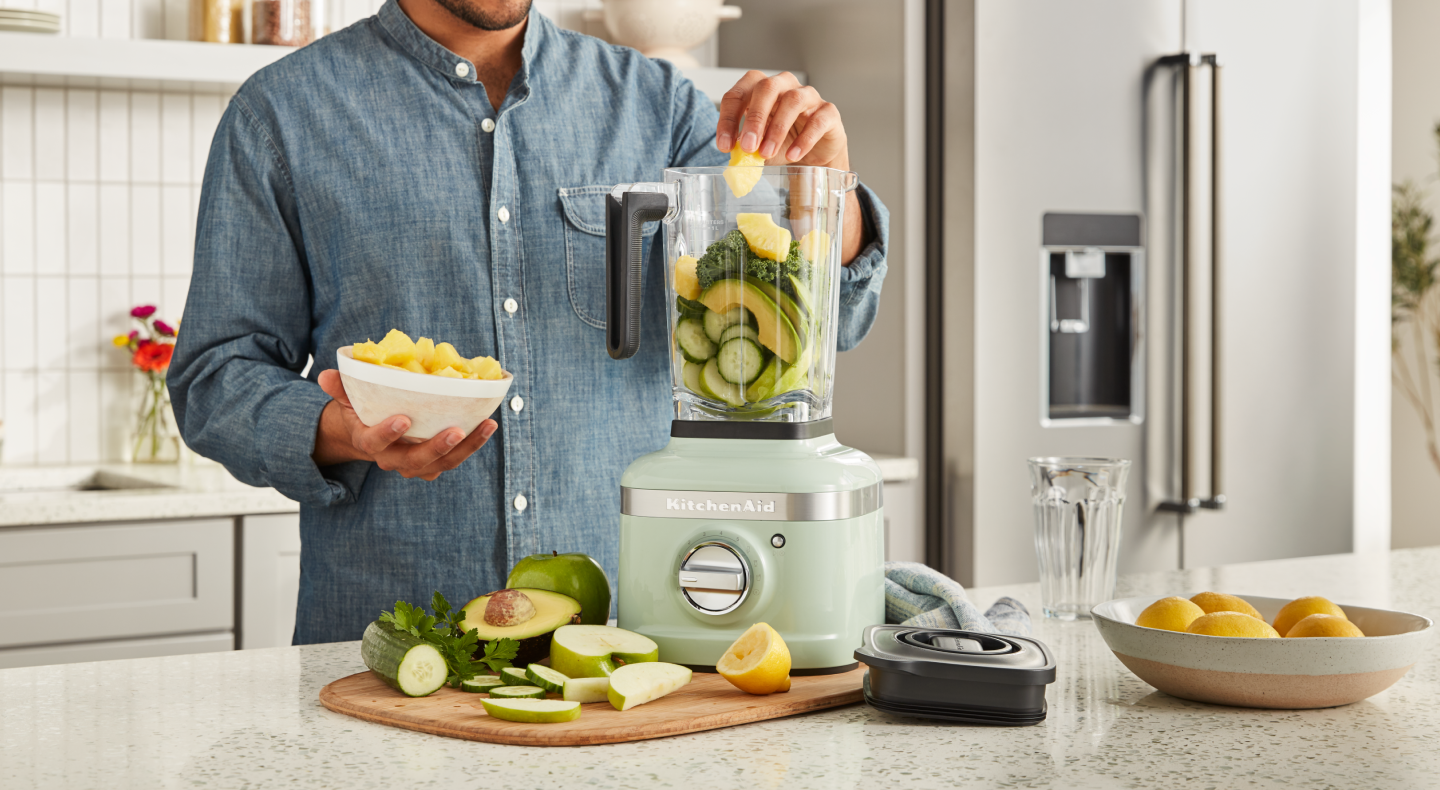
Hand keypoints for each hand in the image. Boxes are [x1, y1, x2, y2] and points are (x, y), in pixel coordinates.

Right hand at [313, 369, 496, 479]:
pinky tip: (487, 426)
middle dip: (438, 448)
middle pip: (416, 461)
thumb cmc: (361, 412)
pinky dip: (472, 445)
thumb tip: (327, 375)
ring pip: (442, 463)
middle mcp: (392, 458)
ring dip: (467, 447)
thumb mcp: (347, 400)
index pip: (374, 442)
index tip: (403, 419)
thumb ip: (340, 388)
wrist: (369, 436)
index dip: (387, 434)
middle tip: (457, 430)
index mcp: (368, 441)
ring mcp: (415, 464)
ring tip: (487, 426)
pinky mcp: (433, 464)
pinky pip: (454, 459)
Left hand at [715, 71, 867, 262]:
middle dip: (754, 118)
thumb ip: (745, 148)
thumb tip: (732, 154)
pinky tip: (793, 155)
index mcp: (760, 89)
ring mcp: (808, 96)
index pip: (739, 94)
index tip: (725, 145)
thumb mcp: (758, 146)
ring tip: (767, 153)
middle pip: (767, 88)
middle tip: (747, 147)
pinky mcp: (828, 112)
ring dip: (777, 128)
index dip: (729, 119)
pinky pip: (818, 120)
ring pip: (792, 100)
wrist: (813, 157)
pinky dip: (804, 139)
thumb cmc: (783, 144)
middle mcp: (784, 86)